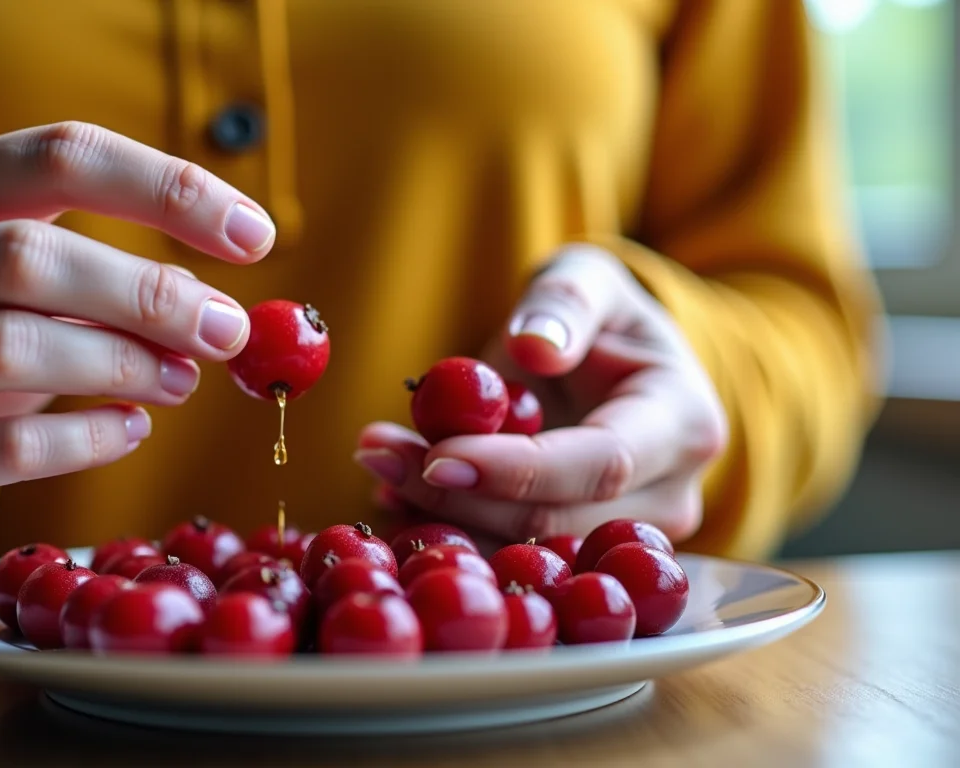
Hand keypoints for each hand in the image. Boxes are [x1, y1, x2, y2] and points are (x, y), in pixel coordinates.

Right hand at [0, 121, 275, 560]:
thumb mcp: (42, 278)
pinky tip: (132, 428)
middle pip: (26, 256)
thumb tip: (226, 311)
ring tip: (183, 380)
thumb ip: (120, 274)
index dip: (167, 191)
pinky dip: (87, 438)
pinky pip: (6, 446)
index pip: (59, 156)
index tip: (256, 238)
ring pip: (8, 346)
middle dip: (148, 294)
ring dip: (120, 363)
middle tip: (227, 331)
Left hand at [355, 244, 726, 545]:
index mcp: (682, 425)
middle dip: (456, 496)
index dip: (514, 470)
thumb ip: (565, 303)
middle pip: (553, 522)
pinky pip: (505, 552)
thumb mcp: (587, 280)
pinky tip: (391, 488)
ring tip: (376, 460)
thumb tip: (535, 347)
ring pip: (523, 550)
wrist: (612, 365)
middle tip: (374, 450)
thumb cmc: (599, 318)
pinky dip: (445, 526)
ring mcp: (624, 534)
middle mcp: (667, 496)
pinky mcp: (578, 552)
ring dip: (439, 515)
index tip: (435, 455)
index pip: (599, 464)